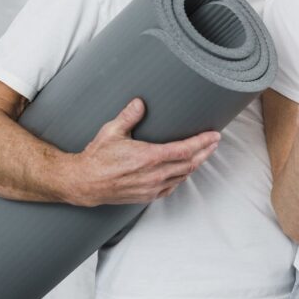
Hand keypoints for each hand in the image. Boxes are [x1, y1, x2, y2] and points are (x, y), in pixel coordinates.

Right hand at [66, 98, 220, 206]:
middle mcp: (153, 175)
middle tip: (215, 141)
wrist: (84, 183)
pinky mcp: (147, 196)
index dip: (202, 142)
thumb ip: (128, 116)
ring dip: (196, 164)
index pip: (185, 150)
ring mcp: (151, 187)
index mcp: (148, 157)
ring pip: (183, 176)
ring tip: (205, 153)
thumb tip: (140, 102)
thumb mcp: (111, 132)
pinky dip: (182, 177)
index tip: (214, 135)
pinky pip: (172, 186)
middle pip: (190, 163)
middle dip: (205, 151)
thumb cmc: (97, 157)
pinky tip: (186, 170)